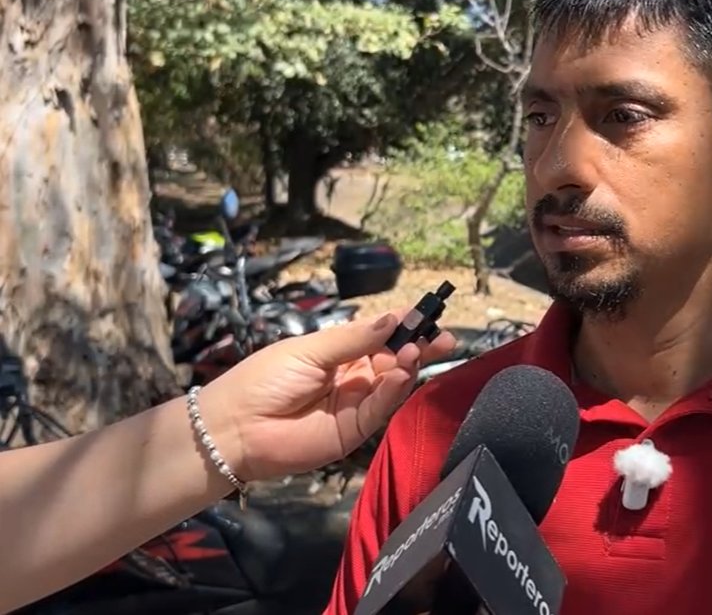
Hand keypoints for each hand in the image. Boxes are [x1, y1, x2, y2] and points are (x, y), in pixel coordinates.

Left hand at [196, 311, 455, 481]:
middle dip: (420, 346)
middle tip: (443, 339)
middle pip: (396, 358)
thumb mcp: (310, 349)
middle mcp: (355, 375)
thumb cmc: (264, 379)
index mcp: (341, 350)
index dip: (404, 324)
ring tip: (416, 351)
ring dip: (409, 366)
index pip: (381, 334)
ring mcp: (357, 403)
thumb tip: (393, 318)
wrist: (235, 427)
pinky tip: (400, 376)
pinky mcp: (355, 430)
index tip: (428, 314)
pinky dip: (393, 392)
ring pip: (394, 383)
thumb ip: (354, 338)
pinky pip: (381, 408)